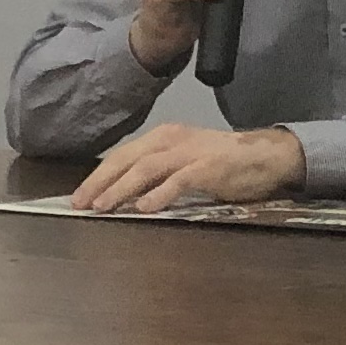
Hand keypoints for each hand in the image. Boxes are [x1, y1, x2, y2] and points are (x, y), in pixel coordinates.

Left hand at [72, 121, 305, 211]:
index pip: (122, 155)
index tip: (79, 196)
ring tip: (104, 206)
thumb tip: (126, 195)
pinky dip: (160, 194)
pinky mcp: (209, 168)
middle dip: (100, 182)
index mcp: (163, 137)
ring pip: (147, 168)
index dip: (98, 176)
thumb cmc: (224, 163)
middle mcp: (172, 140)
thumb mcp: (184, 162)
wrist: (266, 156)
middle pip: (127, 159)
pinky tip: (145, 207)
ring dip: (122, 189)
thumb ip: (158, 173)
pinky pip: (179, 180)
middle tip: (81, 203)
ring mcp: (190, 153)